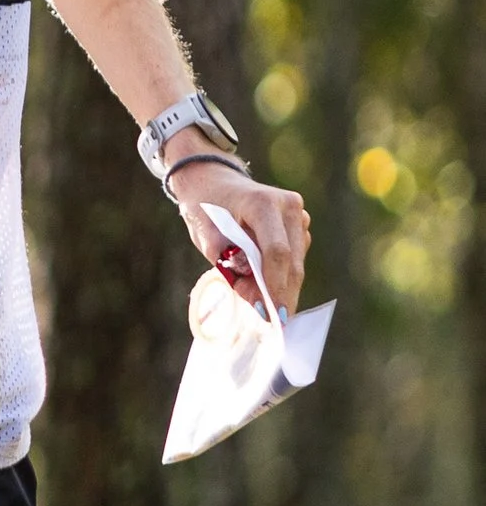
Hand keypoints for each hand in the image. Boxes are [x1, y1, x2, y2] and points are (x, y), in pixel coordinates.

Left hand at [170, 151, 308, 313]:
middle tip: (278, 325)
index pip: (276, 252)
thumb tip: (258, 304)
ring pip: (297, 260)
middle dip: (284, 294)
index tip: (272, 315)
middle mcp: (288, 205)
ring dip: (284, 285)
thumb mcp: (209, 241)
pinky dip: (283, 273)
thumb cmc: (206, 209)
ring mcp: (298, 211)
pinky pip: (295, 254)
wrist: (212, 180)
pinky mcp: (300, 220)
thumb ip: (233, 270)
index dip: (275, 286)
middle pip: (292, 260)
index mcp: (262, 203)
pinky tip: (270, 287)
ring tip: (270, 310)